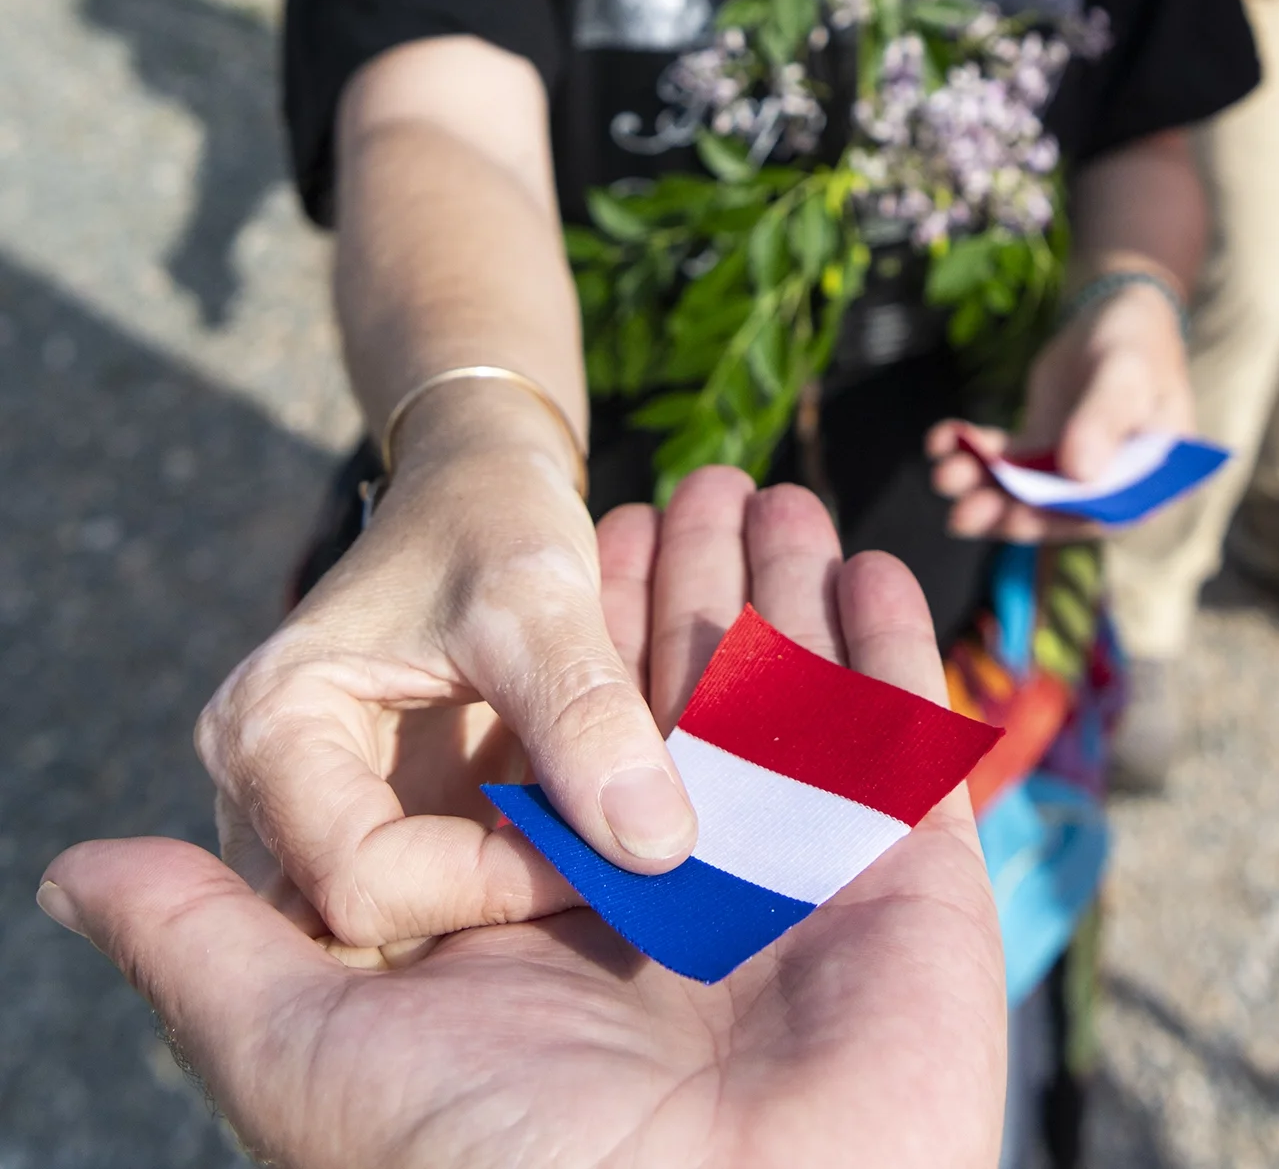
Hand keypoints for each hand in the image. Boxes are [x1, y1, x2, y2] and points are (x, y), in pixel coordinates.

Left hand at [39, 474, 1004, 1168]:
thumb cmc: (509, 1166)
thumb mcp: (316, 1050)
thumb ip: (212, 941)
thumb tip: (77, 870)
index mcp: (558, 926)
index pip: (566, 736)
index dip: (586, 629)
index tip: (598, 526)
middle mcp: (680, 896)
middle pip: (692, 697)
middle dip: (697, 583)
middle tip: (705, 475)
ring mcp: (799, 883)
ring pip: (791, 698)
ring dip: (787, 589)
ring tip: (778, 488)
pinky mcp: (901, 880)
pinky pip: (895, 736)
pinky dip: (888, 646)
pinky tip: (866, 563)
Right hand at [194, 382, 698, 957]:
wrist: (478, 485)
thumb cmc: (490, 517)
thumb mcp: (540, 597)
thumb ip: (588, 714)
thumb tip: (656, 850)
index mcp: (268, 729)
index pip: (363, 881)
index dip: (490, 883)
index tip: (606, 849)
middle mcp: (261, 793)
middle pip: (367, 927)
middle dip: (495, 914)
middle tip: (614, 877)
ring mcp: (307, 822)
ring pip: (403, 929)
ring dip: (507, 906)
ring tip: (605, 862)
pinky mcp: (367, 831)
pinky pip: (431, 899)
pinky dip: (509, 884)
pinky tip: (582, 849)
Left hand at [926, 277, 1194, 541]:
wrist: (1114, 314)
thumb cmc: (1135, 345)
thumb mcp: (1124, 375)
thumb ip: (1104, 420)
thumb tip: (1079, 472)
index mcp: (1147, 482)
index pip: (1099, 514)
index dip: (1054, 522)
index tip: (1011, 519)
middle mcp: (1109, 487)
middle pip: (1053, 510)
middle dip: (1004, 511)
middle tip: (960, 515)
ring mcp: (1071, 469)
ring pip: (1022, 488)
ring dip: (981, 485)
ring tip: (944, 475)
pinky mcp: (1043, 448)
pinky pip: (1006, 457)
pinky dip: (974, 452)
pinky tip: (941, 441)